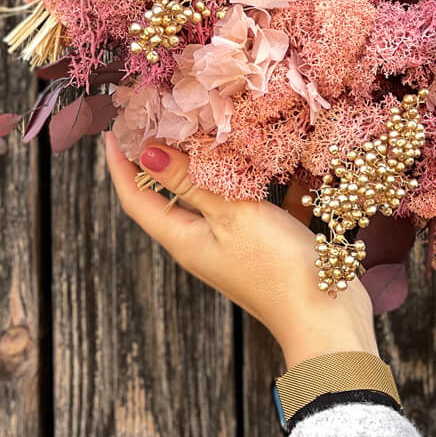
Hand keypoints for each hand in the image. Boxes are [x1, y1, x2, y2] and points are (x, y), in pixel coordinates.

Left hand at [104, 133, 377, 367]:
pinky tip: (238, 156)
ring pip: (195, 197)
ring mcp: (225, 243)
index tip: (112, 130)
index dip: (119, 165)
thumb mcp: (232, 215)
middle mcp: (197, 242)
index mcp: (182, 240)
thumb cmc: (276, 266)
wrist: (323, 316)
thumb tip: (146, 153)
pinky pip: (226, 202)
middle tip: (149, 120)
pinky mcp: (252, 242)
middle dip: (149, 161)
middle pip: (161, 198)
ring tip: (188, 128)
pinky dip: (223, 176)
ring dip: (188, 164)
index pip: (136, 199)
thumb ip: (192, 182)